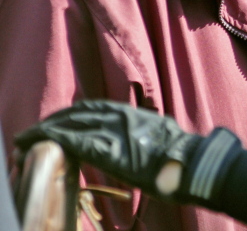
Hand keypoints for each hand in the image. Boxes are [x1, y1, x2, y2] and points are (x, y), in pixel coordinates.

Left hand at [14, 100, 241, 205]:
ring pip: (71, 123)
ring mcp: (114, 131)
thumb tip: (145, 141)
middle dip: (57, 120)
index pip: (97, 108)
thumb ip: (147, 135)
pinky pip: (71, 139)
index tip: (63, 120)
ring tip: (29, 135)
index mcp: (136, 115)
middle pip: (80, 112)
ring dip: (47, 128)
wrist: (191, 165)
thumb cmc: (184, 159)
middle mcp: (122, 117)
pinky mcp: (106, 149)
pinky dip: (50, 138)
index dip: (76, 113)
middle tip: (39, 129)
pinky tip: (36, 140)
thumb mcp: (165, 138)